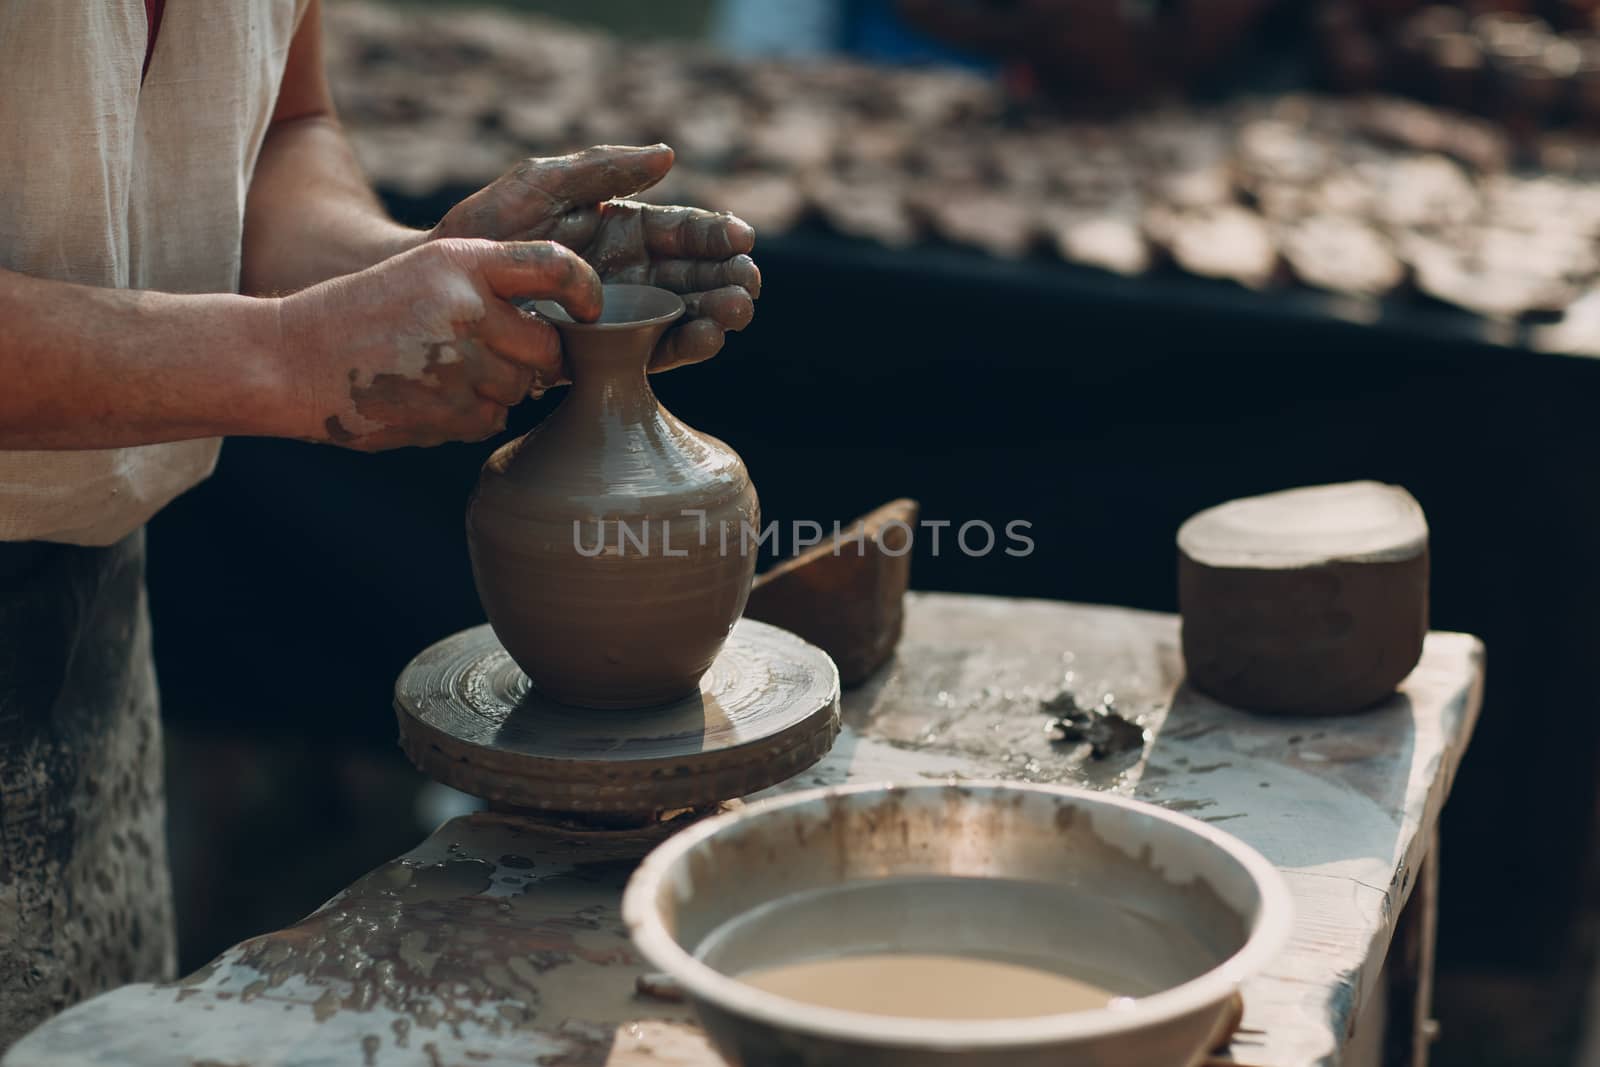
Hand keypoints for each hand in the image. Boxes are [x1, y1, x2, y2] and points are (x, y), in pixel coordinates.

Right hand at [277, 238, 599, 450]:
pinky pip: (491, 420)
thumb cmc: (366, 318)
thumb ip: (490, 291)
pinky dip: (468, 416)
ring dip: (494, 389)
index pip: (555, 265)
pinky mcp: (449, 410)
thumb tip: (564, 339)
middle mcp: (465, 305)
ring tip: (438, 373)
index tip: (591, 311)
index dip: (585, 291)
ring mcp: (458, 361)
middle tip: (486, 356)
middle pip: (547, 346)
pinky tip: (424, 398)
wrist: (289, 359)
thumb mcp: (425, 276)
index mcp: (462, 260)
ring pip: (520, 389)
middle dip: (531, 359)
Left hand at [430, 144, 758, 374]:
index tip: (741, 238)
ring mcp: (624, 318)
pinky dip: (686, 347)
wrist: (444, 291)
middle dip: (729, 278)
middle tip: (747, 283)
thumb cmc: (486, 230)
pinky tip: (706, 338)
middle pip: (696, 276)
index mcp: (625, 230)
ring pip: (686, 315)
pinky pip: (657, 353)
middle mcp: (633, 275)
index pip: (684, 231)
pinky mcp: (609, 356)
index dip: (716, 234)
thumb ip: (602, 170)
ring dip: (718, 314)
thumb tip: (668, 156)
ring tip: (735, 312)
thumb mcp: (540, 185)